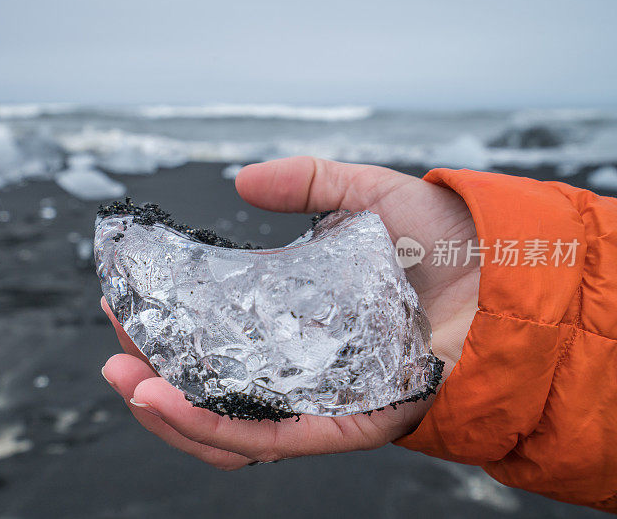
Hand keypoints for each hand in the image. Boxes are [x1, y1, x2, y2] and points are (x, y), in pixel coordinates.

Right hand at [101, 156, 478, 469]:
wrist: (505, 275)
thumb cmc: (440, 242)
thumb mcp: (364, 196)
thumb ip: (308, 183)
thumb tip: (241, 181)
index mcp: (291, 322)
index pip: (211, 336)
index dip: (164, 325)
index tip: (123, 298)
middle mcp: (296, 368)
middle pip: (209, 389)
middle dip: (152, 374)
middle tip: (114, 345)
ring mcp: (315, 400)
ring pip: (226, 427)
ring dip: (167, 410)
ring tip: (126, 378)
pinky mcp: (342, 427)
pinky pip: (270, 438)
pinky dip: (214, 427)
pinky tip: (165, 401)